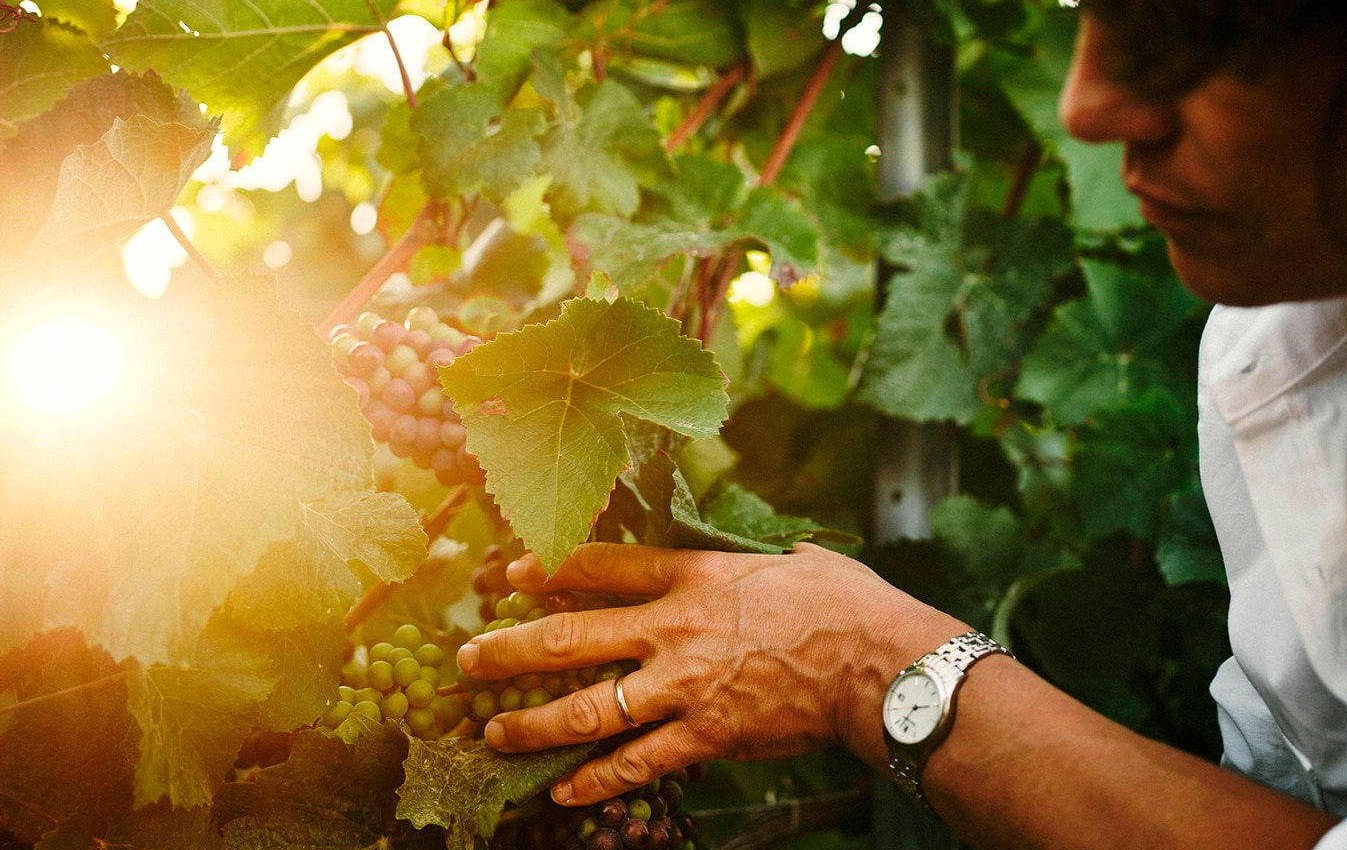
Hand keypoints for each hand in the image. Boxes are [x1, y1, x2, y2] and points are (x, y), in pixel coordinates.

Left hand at [455, 541, 964, 804]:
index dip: (550, 567)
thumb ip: (767, 560)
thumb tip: (782, 555)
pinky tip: (562, 791)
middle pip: (571, 638)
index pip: (604, 566)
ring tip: (494, 732)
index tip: (510, 572)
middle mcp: (675, 630)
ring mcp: (684, 687)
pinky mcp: (705, 736)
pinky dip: (594, 781)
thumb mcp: (798, 561)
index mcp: (695, 577)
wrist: (878, 662)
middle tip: (468, 659)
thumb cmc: (847, 604)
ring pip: (587, 709)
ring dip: (533, 724)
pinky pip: (636, 763)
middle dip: (510, 651)